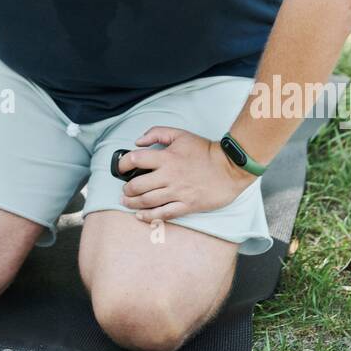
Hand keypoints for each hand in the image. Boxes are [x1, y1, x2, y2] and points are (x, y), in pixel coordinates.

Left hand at [116, 127, 257, 225]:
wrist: (230, 167)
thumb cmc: (205, 150)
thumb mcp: (180, 134)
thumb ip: (157, 133)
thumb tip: (138, 141)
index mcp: (166, 158)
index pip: (136, 160)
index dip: (123, 164)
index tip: (121, 168)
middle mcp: (169, 176)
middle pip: (138, 186)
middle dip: (126, 189)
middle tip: (124, 190)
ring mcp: (178, 192)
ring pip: (148, 201)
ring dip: (133, 203)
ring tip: (126, 202)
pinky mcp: (187, 205)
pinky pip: (164, 214)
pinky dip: (149, 216)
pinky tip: (141, 216)